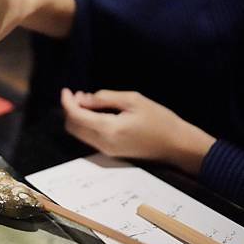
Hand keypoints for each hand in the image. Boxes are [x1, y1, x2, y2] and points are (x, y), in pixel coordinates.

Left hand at [60, 88, 215, 174]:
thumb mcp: (133, 100)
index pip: (76, 116)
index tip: (66, 90)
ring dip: (77, 117)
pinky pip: (89, 138)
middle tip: (77, 94)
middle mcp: (102, 143)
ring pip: (78, 134)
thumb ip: (105, 98)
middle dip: (70, 109)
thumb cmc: (159, 119)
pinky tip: (95, 113)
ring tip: (87, 101)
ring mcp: (106, 151)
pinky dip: (85, 124)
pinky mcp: (111, 153)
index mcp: (108, 129)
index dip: (67, 102)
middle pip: (72, 127)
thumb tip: (83, 98)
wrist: (177, 145)